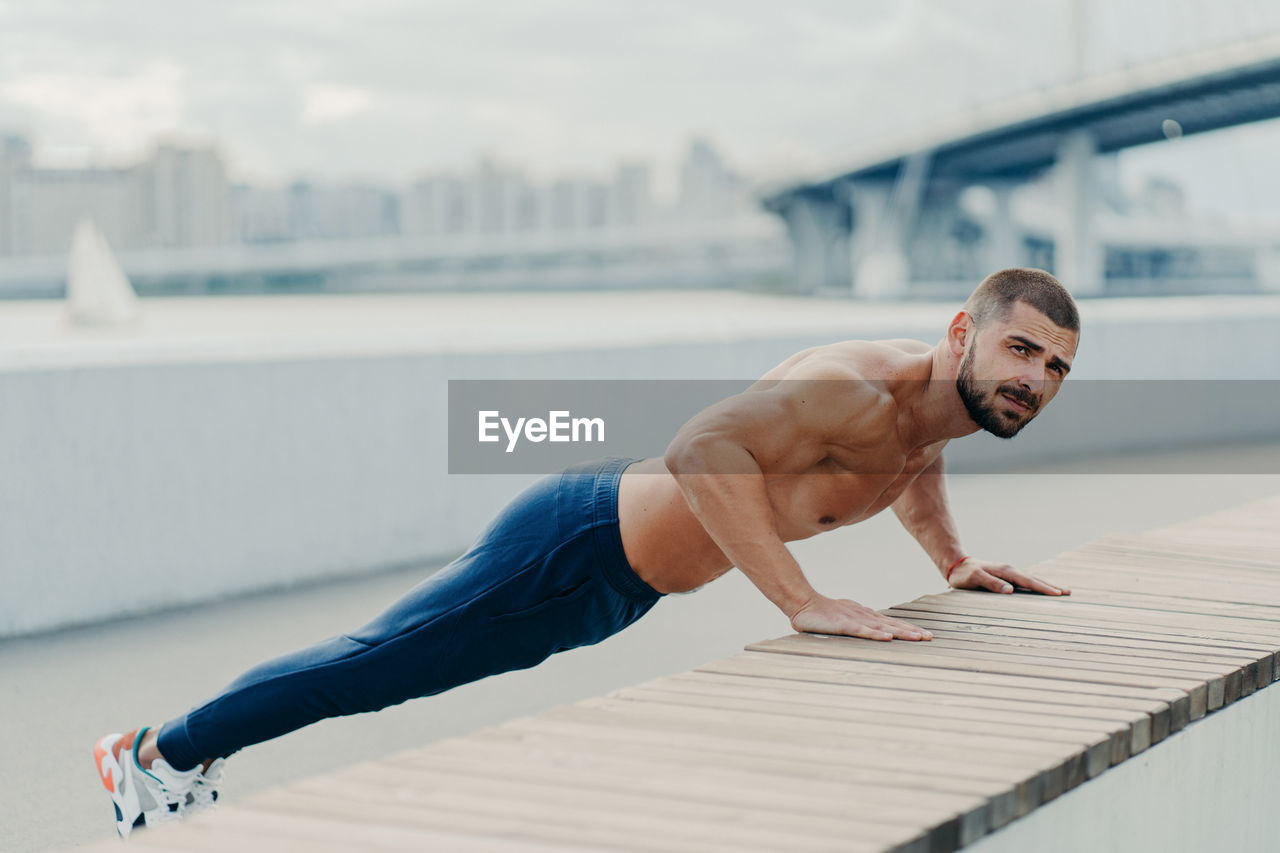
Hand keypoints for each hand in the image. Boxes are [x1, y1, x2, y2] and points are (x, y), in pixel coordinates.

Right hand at [790, 594, 932, 640]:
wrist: (803, 603)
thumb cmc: (822, 613)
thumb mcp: (845, 618)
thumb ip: (858, 625)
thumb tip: (872, 631)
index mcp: (865, 616)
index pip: (891, 624)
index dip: (908, 629)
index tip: (924, 635)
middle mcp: (864, 616)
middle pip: (892, 625)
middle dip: (912, 632)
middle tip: (930, 637)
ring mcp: (854, 619)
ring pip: (882, 628)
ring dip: (901, 633)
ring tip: (917, 638)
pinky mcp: (843, 624)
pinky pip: (862, 631)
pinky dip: (876, 635)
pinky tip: (887, 638)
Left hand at [947, 557, 1069, 595]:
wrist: (956, 564)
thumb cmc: (964, 574)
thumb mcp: (975, 579)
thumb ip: (991, 583)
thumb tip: (1010, 590)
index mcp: (1005, 571)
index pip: (1028, 581)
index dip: (1043, 588)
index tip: (1058, 594)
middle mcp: (1010, 571)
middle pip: (1034, 579)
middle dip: (1051, 586)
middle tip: (1068, 593)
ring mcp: (1009, 573)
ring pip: (1031, 580)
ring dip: (1046, 585)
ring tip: (1061, 591)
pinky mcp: (1006, 577)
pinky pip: (1025, 582)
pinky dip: (1036, 586)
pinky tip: (1041, 590)